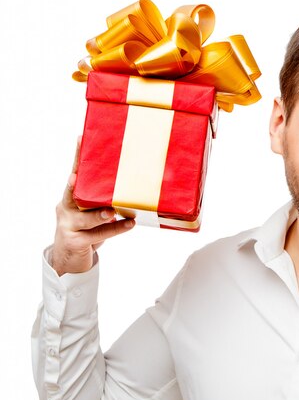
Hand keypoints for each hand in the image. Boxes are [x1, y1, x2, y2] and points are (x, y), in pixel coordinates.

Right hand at [50, 140, 134, 275]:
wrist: (70, 260)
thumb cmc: (86, 232)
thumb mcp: (92, 214)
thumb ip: (103, 201)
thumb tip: (132, 187)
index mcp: (71, 198)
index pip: (75, 174)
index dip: (77, 157)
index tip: (80, 138)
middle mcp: (65, 209)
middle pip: (72, 193)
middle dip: (77, 182)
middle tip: (79, 176)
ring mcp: (68, 225)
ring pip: (85, 218)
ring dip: (100, 214)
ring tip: (112, 211)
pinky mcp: (75, 241)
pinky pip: (97, 234)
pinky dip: (114, 229)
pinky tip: (129, 225)